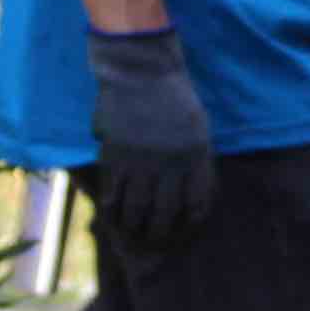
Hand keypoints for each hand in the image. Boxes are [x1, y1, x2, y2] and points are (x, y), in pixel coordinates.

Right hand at [84, 24, 218, 261]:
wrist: (141, 68)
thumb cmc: (173, 93)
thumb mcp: (197, 124)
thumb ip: (195, 157)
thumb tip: (190, 191)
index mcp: (196, 154)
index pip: (198, 201)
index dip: (191, 220)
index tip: (185, 229)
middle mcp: (170, 162)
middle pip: (166, 211)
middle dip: (161, 232)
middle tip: (155, 242)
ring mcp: (142, 160)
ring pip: (137, 207)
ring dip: (134, 225)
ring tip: (132, 234)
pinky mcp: (116, 154)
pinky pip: (114, 191)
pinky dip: (112, 207)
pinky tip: (111, 213)